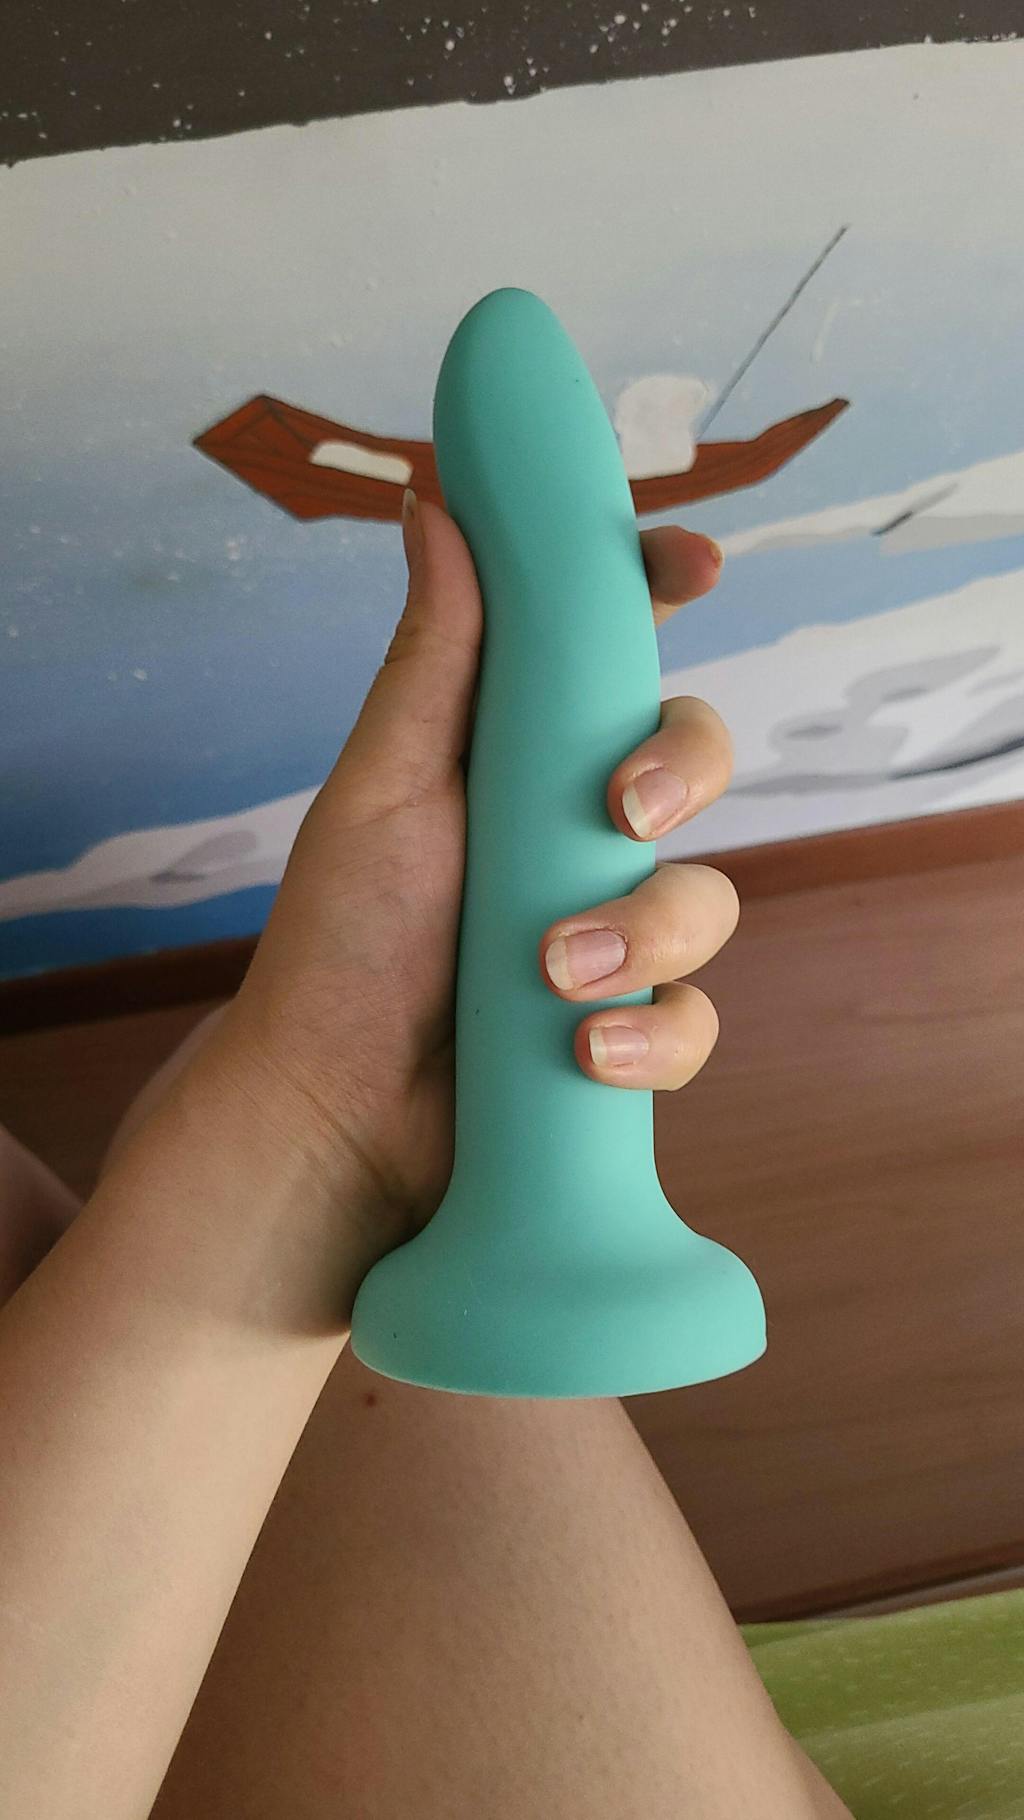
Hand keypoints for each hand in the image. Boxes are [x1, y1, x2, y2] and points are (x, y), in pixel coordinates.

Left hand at [172, 497, 737, 1301]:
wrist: (333, 1110)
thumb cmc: (343, 939)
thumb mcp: (387, 785)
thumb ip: (434, 655)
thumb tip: (434, 501)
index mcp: (521, 757)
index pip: (613, 652)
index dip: (660, 593)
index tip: (690, 564)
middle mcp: (578, 832)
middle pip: (697, 755)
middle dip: (681, 769)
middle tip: (619, 811)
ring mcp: (612, 931)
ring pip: (708, 899)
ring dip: (643, 933)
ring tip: (551, 976)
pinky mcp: (629, 1028)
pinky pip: (696, 1020)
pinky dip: (651, 1037)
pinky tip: (583, 1054)